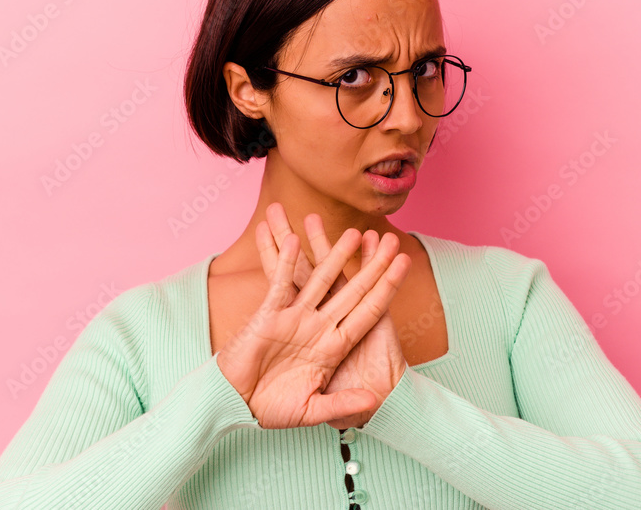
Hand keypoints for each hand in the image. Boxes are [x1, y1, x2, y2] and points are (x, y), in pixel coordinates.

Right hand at [215, 204, 408, 429]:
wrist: (237, 404)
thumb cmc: (272, 409)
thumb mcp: (312, 410)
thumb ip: (341, 403)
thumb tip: (373, 401)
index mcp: (334, 346)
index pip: (368, 311)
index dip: (386, 287)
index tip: (404, 265)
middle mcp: (319, 326)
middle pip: (351, 288)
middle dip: (371, 264)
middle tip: (390, 238)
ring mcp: (294, 317)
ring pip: (318, 278)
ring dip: (334, 254)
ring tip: (351, 231)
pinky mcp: (268, 314)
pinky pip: (279, 283)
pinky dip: (285, 263)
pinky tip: (294, 241)